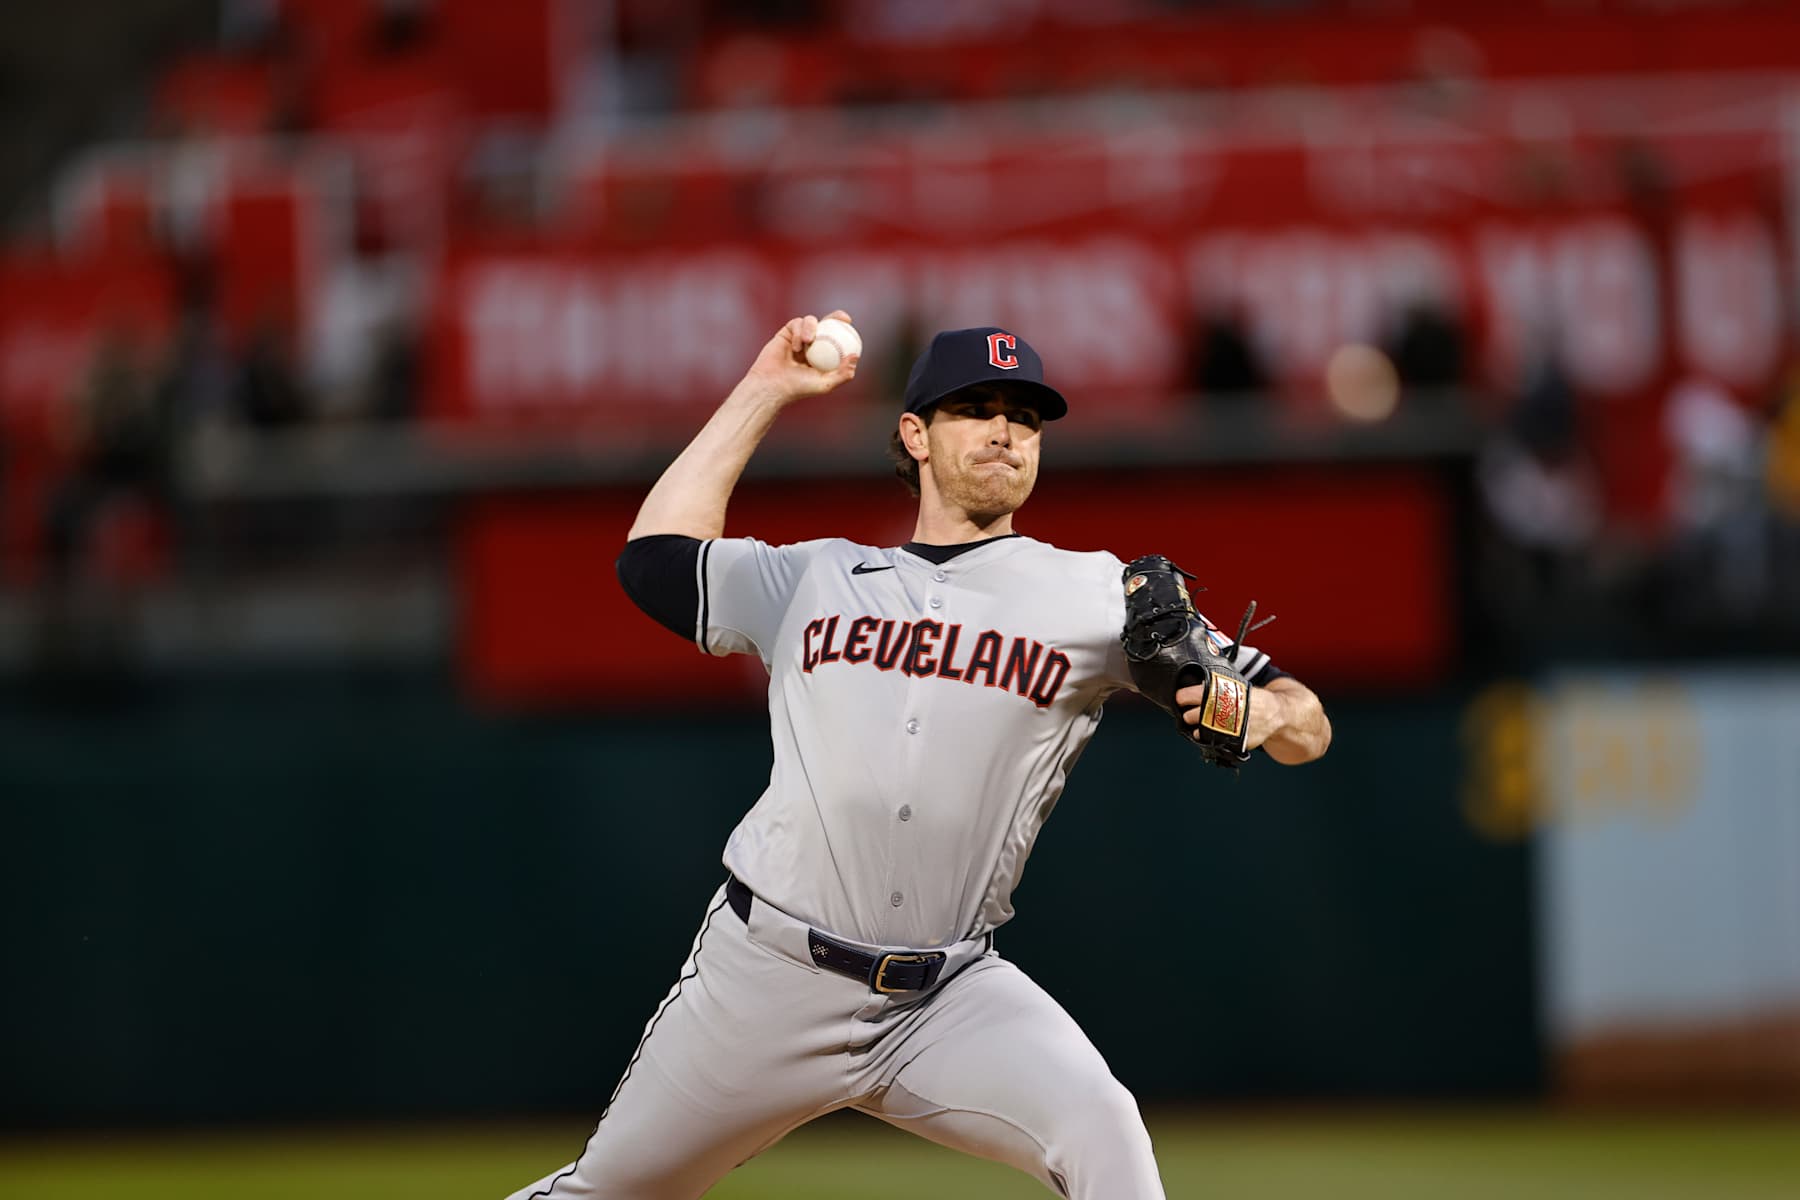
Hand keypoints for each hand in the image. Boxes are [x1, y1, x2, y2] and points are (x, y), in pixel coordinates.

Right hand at [742, 311, 859, 404]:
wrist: (773, 385)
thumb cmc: (798, 388)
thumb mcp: (825, 384)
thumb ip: (842, 374)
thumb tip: (855, 357)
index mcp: (823, 355)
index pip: (837, 338)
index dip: (844, 329)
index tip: (850, 324)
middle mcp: (812, 345)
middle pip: (826, 324)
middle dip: (835, 316)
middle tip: (841, 318)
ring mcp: (798, 337)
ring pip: (810, 321)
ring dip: (812, 329)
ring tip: (809, 341)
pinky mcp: (786, 333)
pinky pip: (796, 324)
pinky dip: (798, 334)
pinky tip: (796, 347)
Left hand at [1176, 681, 1285, 750]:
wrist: (1275, 713)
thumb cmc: (1252, 698)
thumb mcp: (1235, 686)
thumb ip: (1215, 687)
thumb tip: (1192, 687)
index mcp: (1220, 693)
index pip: (1189, 695)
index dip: (1182, 697)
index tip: (1180, 699)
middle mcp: (1222, 710)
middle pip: (1191, 715)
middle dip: (1188, 715)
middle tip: (1190, 712)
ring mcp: (1227, 727)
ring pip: (1199, 731)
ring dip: (1197, 728)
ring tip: (1201, 723)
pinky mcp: (1232, 741)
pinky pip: (1212, 741)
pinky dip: (1209, 738)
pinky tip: (1211, 732)